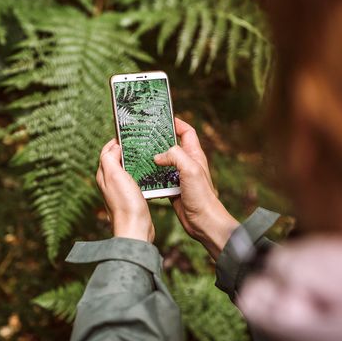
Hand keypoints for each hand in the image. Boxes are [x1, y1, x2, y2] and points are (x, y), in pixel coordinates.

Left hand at [96, 139, 154, 242]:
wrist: (135, 228)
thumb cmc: (125, 203)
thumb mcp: (114, 175)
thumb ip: (109, 158)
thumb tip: (114, 147)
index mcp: (103, 175)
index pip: (106, 151)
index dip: (116, 141)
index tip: (128, 134)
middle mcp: (109, 182)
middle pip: (116, 159)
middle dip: (126, 149)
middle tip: (139, 141)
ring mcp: (120, 190)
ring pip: (126, 168)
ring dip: (134, 160)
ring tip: (146, 153)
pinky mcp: (131, 196)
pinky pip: (134, 179)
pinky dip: (140, 172)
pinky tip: (149, 171)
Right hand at [154, 118, 237, 259]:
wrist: (203, 222)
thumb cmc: (202, 196)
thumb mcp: (190, 169)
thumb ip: (175, 155)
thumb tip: (157, 156)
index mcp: (195, 154)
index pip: (187, 131)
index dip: (176, 123)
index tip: (161, 118)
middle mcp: (187, 163)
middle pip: (172, 145)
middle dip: (158, 139)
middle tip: (143, 135)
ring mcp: (179, 176)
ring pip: (164, 162)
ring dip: (152, 158)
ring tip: (138, 153)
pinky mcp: (173, 189)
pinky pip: (159, 178)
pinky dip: (151, 176)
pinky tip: (141, 175)